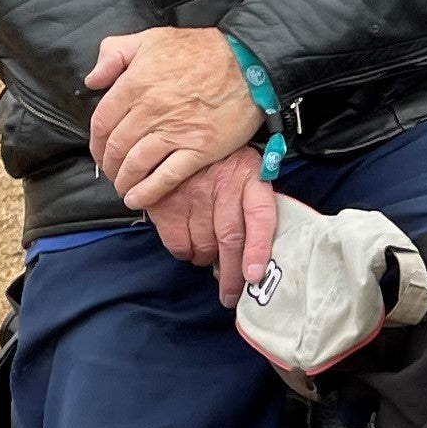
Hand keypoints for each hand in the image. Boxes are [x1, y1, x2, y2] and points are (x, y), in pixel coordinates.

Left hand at [85, 26, 266, 208]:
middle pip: (116, 147)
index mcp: (136, 83)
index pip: (102, 122)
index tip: (99, 152)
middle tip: (111, 172)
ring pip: (136, 165)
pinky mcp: (199, 149)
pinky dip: (148, 192)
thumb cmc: (203, 50)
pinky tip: (138, 199)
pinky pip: (166, 177)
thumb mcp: (151, 38)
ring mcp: (175, 132)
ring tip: (124, 187)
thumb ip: (115, 53)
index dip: (96, 143)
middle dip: (109, 165)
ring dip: (124, 181)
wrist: (248, 62)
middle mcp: (150, 110)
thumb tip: (93, 80)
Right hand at [147, 149, 284, 297]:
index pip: (260, 217)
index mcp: (251, 178)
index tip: (253, 276)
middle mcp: (223, 186)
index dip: (258, 249)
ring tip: (210, 257)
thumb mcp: (249, 173)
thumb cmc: (225, 164)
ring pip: (204, 245)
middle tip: (232, 295)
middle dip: (233, 275)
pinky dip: (186, 253)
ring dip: (208, 260)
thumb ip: (255, 207)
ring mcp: (192, 193)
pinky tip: (191, 247)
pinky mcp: (166, 200)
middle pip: (230, 239)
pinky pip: (178, 243)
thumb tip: (257, 258)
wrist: (184, 132)